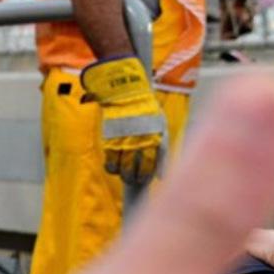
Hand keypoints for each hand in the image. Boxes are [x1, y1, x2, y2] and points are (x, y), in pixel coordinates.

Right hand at [81, 56, 166, 183]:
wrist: (127, 93)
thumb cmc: (146, 110)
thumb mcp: (161, 125)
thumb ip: (163, 149)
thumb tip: (162, 177)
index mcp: (154, 137)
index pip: (153, 163)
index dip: (151, 174)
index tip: (150, 179)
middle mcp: (140, 141)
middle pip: (138, 169)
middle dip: (137, 178)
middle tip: (136, 180)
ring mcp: (124, 141)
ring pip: (123, 168)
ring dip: (124, 175)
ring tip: (126, 177)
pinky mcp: (110, 141)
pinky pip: (110, 162)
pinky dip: (111, 168)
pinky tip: (114, 168)